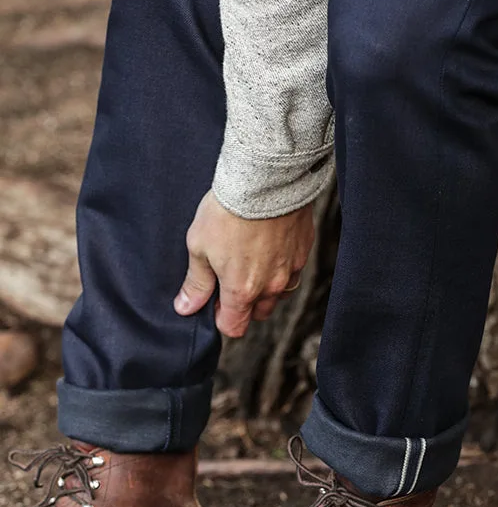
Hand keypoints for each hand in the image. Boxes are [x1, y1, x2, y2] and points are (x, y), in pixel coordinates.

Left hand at [174, 192, 313, 336]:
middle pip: (259, 313)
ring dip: (265, 287)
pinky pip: (292, 269)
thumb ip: (196, 282)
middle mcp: (271, 286)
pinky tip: (268, 244)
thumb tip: (186, 308)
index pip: (234, 327)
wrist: (265, 180)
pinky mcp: (303, 250)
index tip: (214, 302)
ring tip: (251, 259)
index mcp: (242, 291)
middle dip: (245, 304)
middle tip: (230, 277)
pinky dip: (280, 265)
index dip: (221, 318)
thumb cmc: (228, 212)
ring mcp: (291, 269)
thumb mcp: (199, 247)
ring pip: (279, 293)